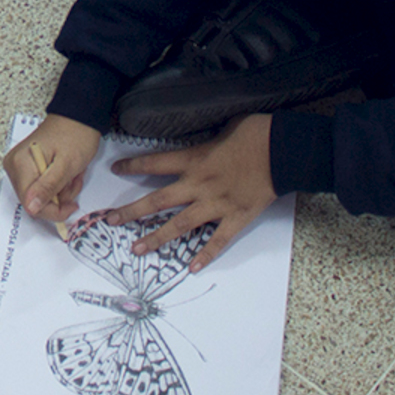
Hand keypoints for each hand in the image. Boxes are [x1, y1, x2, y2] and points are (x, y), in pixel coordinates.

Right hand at [3, 114, 100, 221]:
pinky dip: (56, 185)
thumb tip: (32, 207)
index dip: (52, 210)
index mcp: (20, 164)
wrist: (78, 117)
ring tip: (72, 175)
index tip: (71, 204)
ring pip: (39, 196)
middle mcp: (14, 166)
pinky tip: (65, 173)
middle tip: (73, 182)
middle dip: (58, 198)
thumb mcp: (66, 164)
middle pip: (33, 201)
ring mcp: (19, 166)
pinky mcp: (26, 166)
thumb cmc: (75, 135)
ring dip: (60, 191)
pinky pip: (40, 187)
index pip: (30, 204)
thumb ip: (48, 187)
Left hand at [107, 113, 275, 271]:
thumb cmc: (256, 132)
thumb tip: (201, 135)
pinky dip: (206, 255)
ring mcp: (216, 204)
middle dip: (131, 211)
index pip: (154, 163)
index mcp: (193, 159)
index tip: (115, 169)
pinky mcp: (236, 217)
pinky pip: (218, 240)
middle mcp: (198, 184)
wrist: (284, 150)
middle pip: (157, 201)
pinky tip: (192, 268)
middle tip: (110, 220)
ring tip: (137, 249)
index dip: (132, 166)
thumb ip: (207, 137)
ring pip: (179, 225)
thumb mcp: (223, 126)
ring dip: (157, 238)